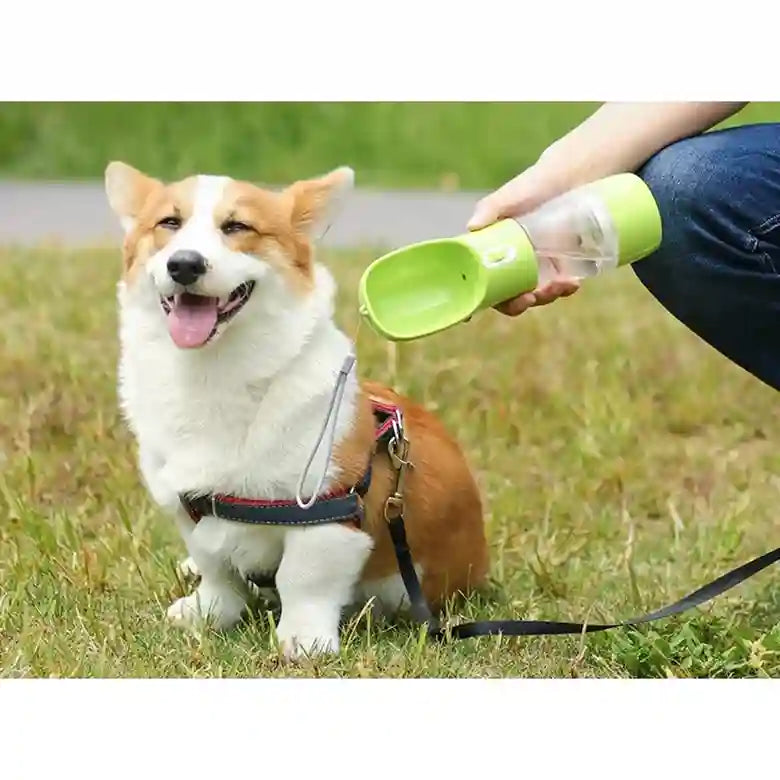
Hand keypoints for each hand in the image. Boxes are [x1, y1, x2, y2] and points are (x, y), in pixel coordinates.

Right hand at [467, 164, 580, 316]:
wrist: (569, 177)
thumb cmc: (533, 185)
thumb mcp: (511, 195)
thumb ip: (491, 207)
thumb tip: (473, 225)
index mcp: (493, 252)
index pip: (482, 283)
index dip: (482, 299)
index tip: (482, 311)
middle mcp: (511, 265)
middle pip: (508, 296)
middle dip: (518, 303)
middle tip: (530, 296)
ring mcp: (536, 269)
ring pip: (535, 295)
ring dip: (546, 296)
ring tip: (561, 284)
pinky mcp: (559, 267)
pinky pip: (559, 287)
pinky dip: (564, 289)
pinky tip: (572, 284)